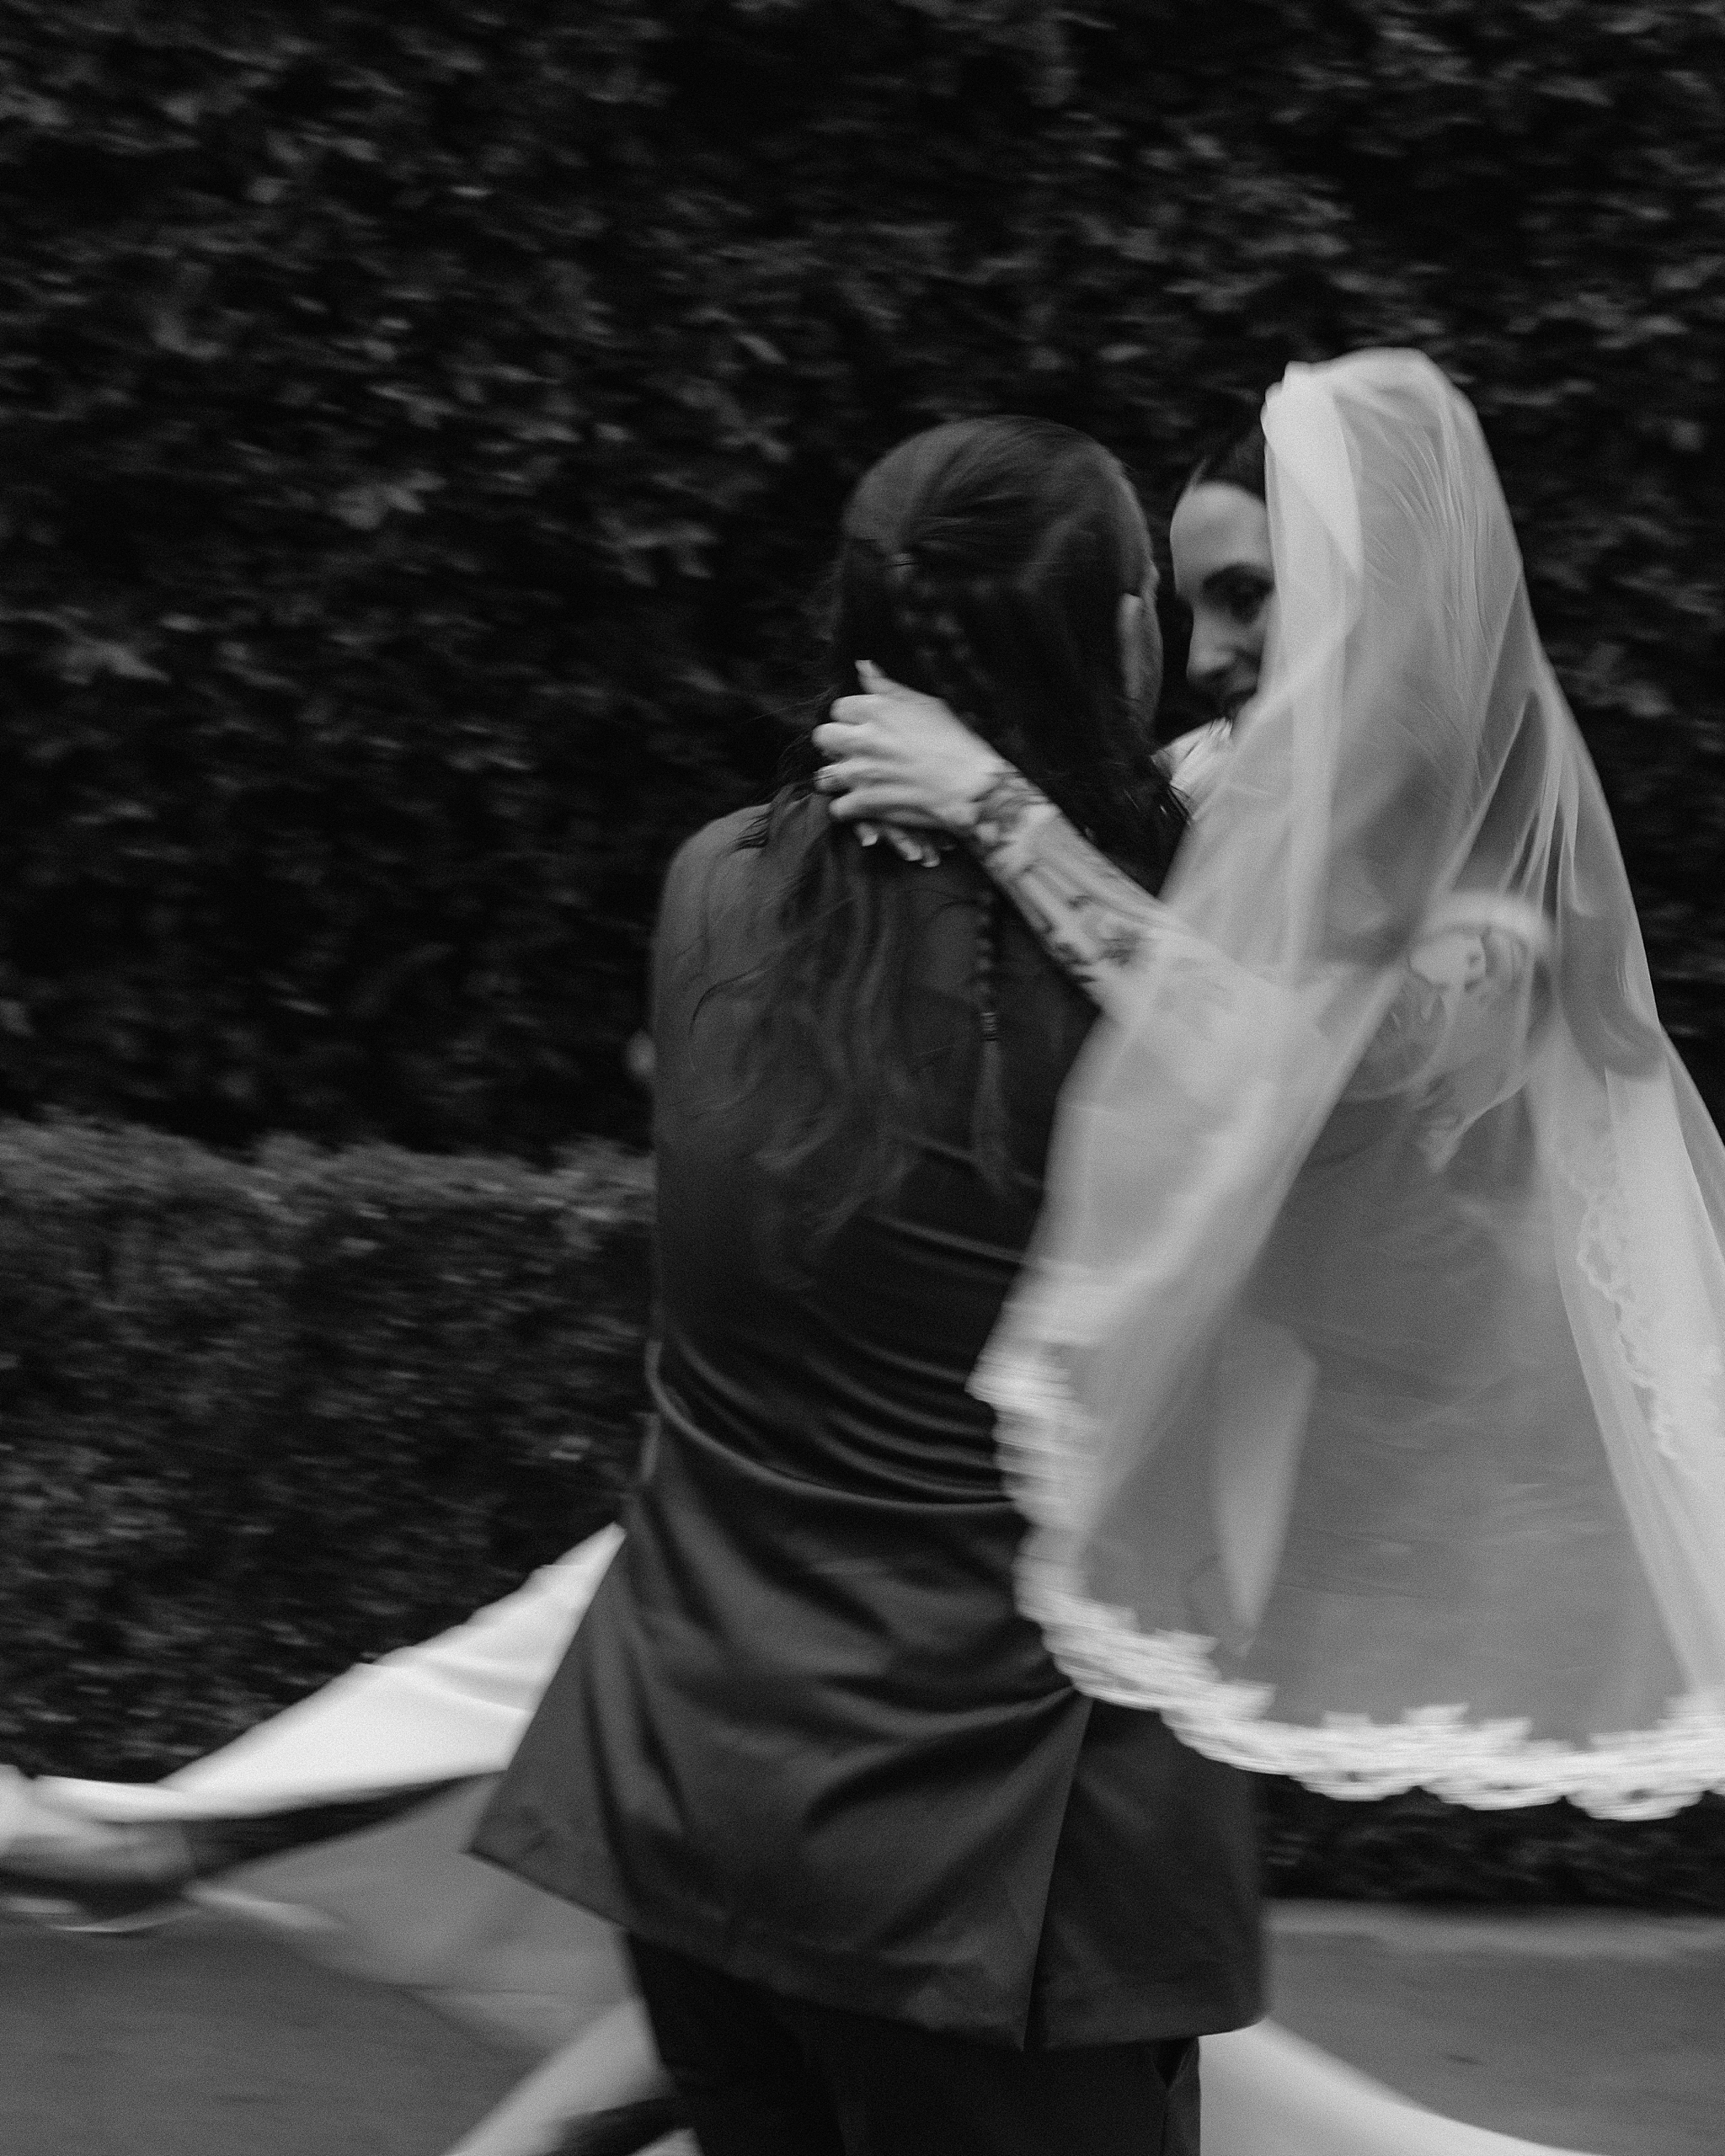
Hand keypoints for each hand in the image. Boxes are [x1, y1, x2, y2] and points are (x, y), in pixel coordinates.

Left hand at [814, 662, 1009, 836]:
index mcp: (876, 710)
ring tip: (854, 781)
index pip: (839, 708)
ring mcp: (862, 772)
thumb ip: (888, 687)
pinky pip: (838, 808)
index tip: (863, 728)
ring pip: (824, 776)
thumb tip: (863, 667)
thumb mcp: (924, 703)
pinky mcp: (866, 802)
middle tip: (853, 753)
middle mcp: (863, 739)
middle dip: (834, 745)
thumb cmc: (954, 741)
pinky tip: (860, 805)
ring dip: (836, 779)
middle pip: (823, 737)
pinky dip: (847, 809)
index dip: (851, 719)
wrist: (970, 784)